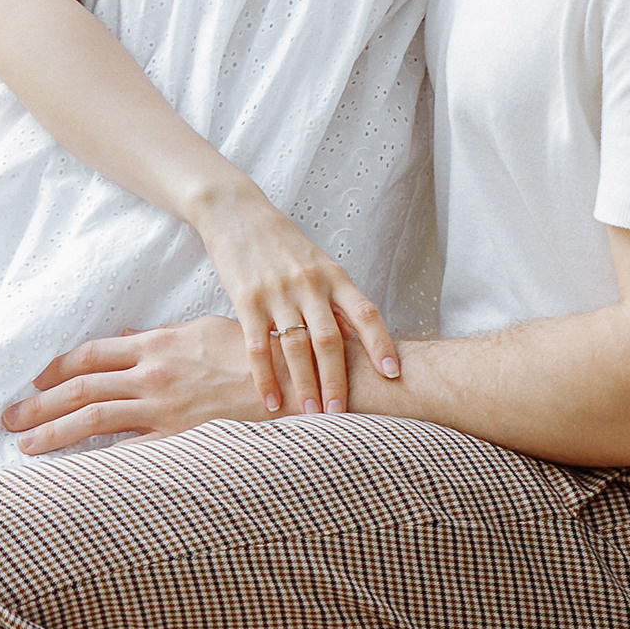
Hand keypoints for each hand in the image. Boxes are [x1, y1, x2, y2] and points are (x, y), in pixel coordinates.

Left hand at [4, 321, 266, 454]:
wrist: (298, 386)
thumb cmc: (257, 358)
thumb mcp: (205, 332)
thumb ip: (163, 340)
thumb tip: (132, 339)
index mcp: (158, 345)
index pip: (92, 355)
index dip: (57, 368)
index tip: (35, 381)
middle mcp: (153, 376)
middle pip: (79, 388)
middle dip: (38, 404)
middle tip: (8, 419)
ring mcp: (164, 411)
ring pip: (92, 420)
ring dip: (51, 432)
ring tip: (24, 445)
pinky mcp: (180, 441)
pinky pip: (128, 454)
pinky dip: (97, 462)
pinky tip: (74, 472)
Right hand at [192, 186, 400, 414]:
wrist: (236, 213)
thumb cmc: (282, 245)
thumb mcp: (317, 264)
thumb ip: (336, 300)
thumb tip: (359, 341)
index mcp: (333, 276)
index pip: (365, 312)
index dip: (381, 343)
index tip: (393, 373)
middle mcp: (309, 284)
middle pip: (329, 340)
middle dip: (337, 381)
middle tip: (342, 414)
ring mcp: (277, 292)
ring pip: (296, 348)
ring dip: (304, 385)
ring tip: (310, 415)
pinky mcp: (246, 299)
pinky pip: (257, 346)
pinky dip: (265, 377)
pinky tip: (271, 400)